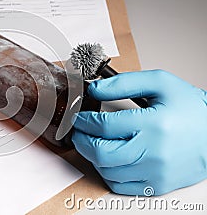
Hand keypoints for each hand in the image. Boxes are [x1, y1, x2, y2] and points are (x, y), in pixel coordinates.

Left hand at [72, 70, 206, 195]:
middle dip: (81, 141)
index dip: (84, 121)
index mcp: (154, 124)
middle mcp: (154, 152)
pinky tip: (108, 159)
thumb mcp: (160, 83)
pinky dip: (107, 172)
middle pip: (101, 153)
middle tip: (79, 132)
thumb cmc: (190, 109)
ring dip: (92, 156)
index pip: (104, 126)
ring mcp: (155, 173)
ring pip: (107, 171)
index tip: (79, 117)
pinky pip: (119, 185)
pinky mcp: (157, 186)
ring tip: (93, 142)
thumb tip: (95, 89)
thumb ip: (124, 83)